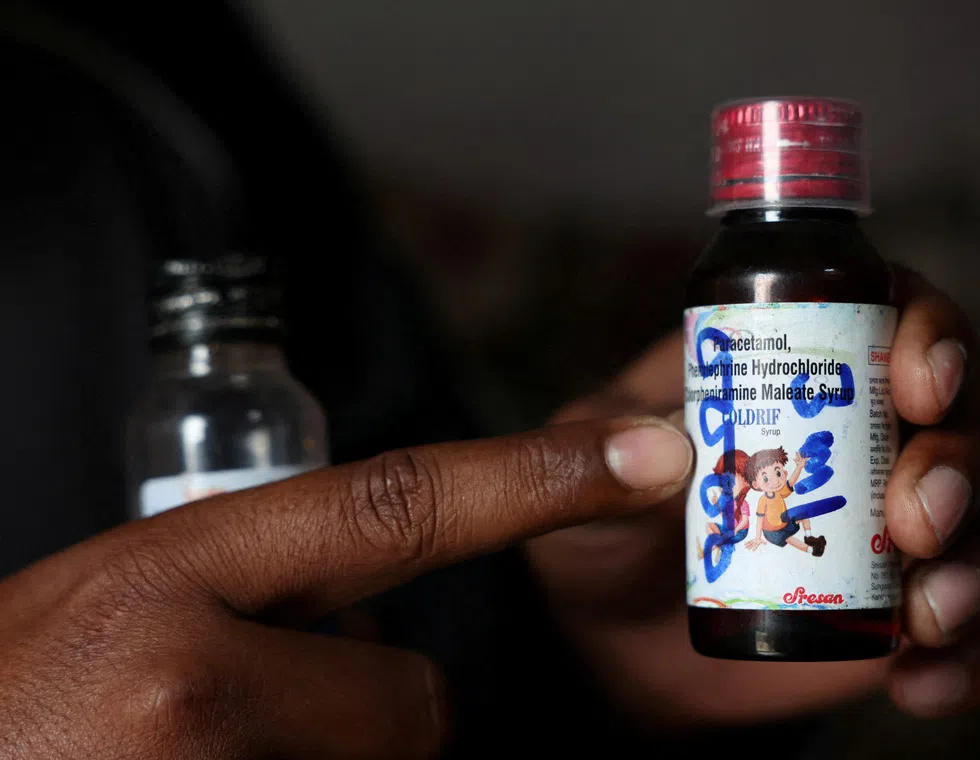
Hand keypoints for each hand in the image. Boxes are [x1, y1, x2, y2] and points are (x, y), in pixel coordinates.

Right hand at [0, 417, 693, 757]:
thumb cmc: (16, 692)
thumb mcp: (117, 595)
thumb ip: (254, 578)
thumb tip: (378, 612)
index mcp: (169, 569)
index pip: (395, 502)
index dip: (536, 476)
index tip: (651, 455)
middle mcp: (195, 676)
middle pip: (416, 700)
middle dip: (373, 710)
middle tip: (253, 715)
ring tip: (206, 751)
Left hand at [527, 266, 979, 724]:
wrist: (611, 639)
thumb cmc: (601, 528)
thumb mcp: (572, 480)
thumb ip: (588, 457)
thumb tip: (664, 452)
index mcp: (800, 367)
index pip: (902, 311)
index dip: (935, 331)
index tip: (919, 385)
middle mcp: (877, 429)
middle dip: (966, 457)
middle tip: (914, 523)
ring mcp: (911, 521)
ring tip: (932, 614)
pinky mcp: (927, 607)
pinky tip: (924, 683)